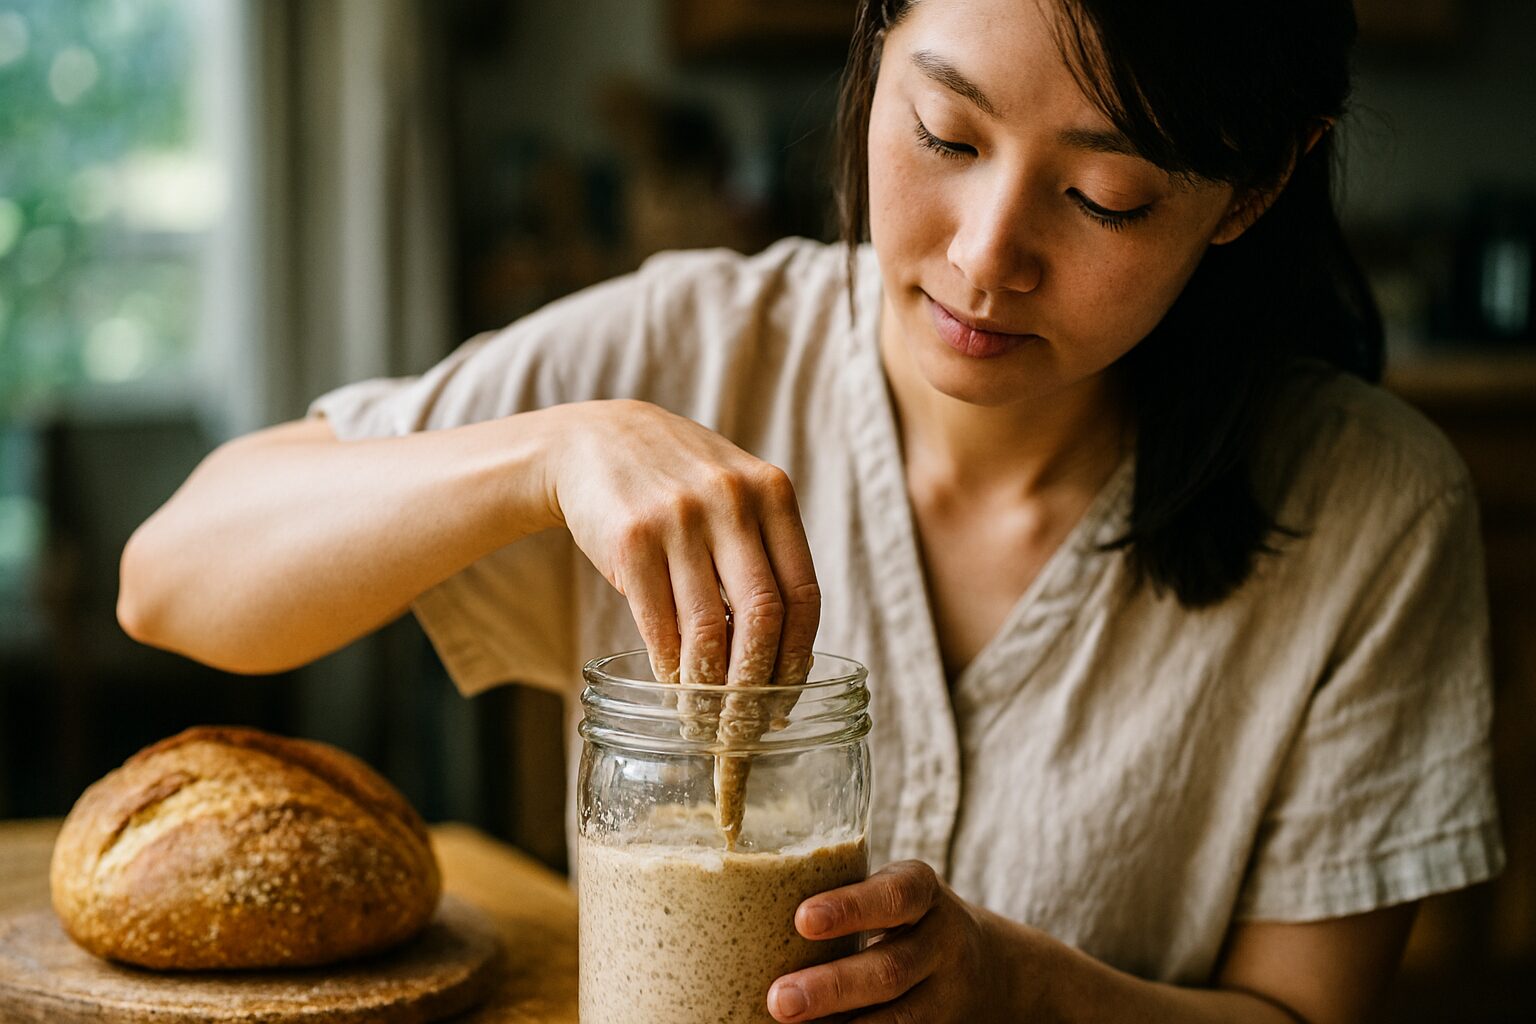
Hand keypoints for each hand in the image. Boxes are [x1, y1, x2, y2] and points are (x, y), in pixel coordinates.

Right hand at [545, 399, 819, 691]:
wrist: (593, 441)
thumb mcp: (734, 493)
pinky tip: (674, 686)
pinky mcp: (631, 541)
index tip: (787, 696)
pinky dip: (671, 667)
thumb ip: (765, 551)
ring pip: (710, 629)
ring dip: (711, 688)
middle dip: (756, 684)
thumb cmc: (676, 481)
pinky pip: (660, 625)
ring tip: (708, 718)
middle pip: (763, 617)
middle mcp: (731, 502)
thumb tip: (783, 653)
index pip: (803, 594)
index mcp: (771, 492)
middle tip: (746, 724)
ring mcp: (679, 519)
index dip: (798, 656)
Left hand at [768, 861, 1001, 1022]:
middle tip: (780, 999)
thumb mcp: (890, 894)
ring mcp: (947, 992)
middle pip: (890, 969)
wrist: (989, 964)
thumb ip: (842, 902)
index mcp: (922, 891)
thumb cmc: (905, 919)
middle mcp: (943, 940)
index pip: (894, 895)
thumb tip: (750, 920)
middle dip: (832, 987)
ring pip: (899, 1018)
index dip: (850, 908)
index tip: (802, 919)